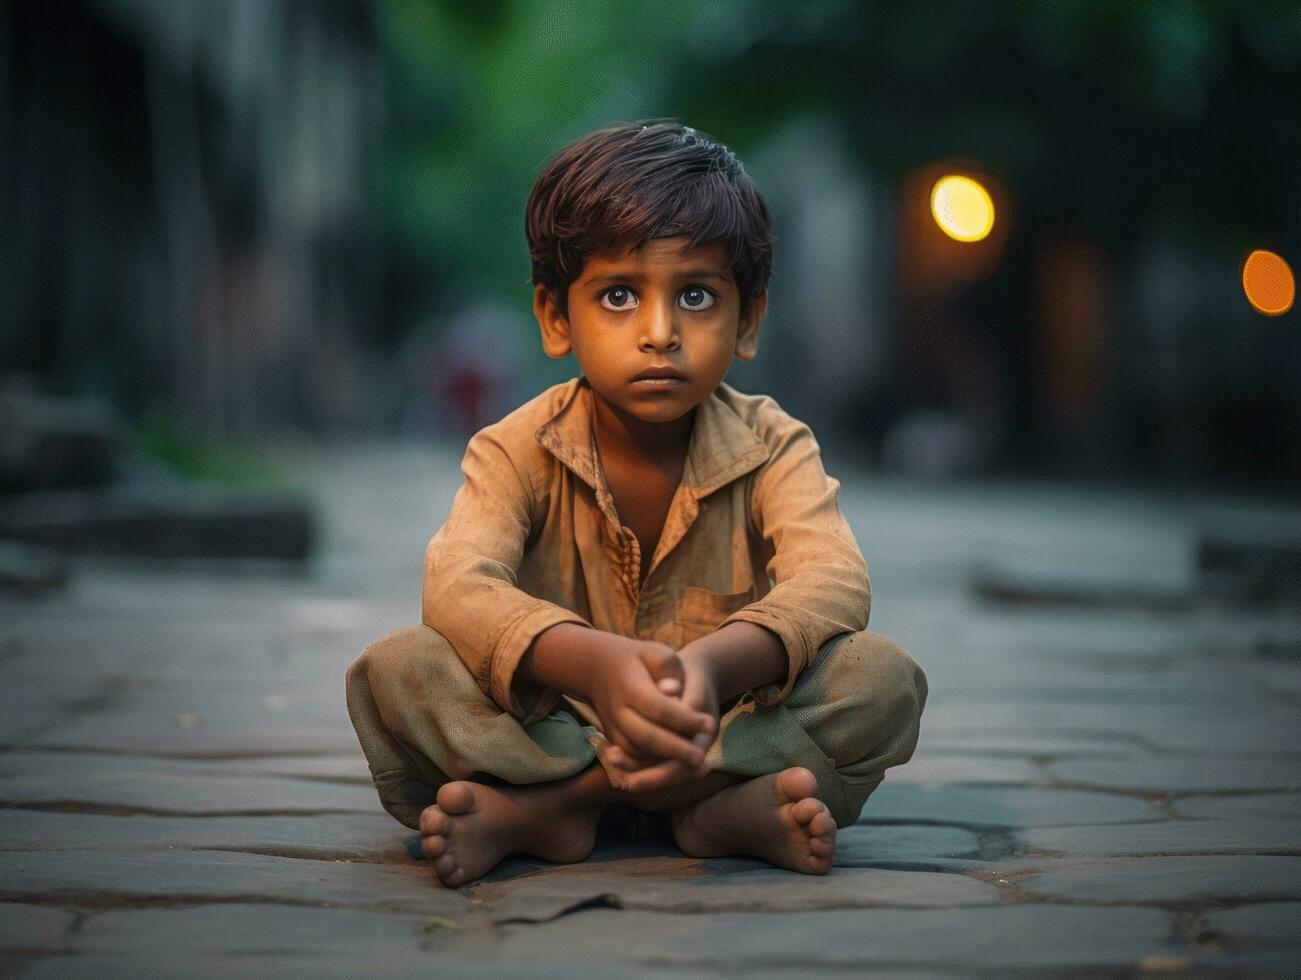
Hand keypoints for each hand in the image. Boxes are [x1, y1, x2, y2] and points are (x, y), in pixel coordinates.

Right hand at [585, 637, 716, 771]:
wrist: (598, 667)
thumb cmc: (637, 658)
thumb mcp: (656, 651)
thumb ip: (667, 667)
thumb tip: (674, 691)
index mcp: (629, 687)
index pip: (660, 708)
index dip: (686, 719)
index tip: (710, 724)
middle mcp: (617, 711)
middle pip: (646, 736)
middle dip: (675, 750)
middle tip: (700, 758)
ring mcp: (612, 726)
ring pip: (638, 752)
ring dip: (663, 763)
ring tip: (693, 766)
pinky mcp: (613, 738)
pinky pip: (633, 757)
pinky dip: (653, 764)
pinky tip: (677, 765)